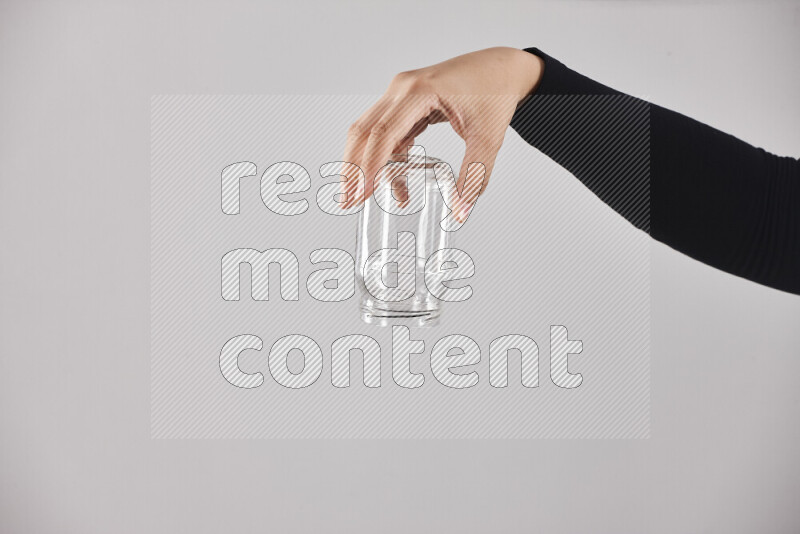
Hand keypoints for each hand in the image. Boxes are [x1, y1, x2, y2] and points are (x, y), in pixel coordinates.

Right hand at [341, 46, 543, 220]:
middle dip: (353, 168)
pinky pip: (386, 131)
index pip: (383, 133)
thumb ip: (474, 176)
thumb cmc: (496, 91)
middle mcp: (402, 89)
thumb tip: (461, 211)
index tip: (360, 193)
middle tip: (349, 201)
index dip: (368, 166)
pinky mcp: (405, 102)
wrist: (503, 68)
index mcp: (420, 91)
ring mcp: (400, 93)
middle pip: (363, 131)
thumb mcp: (488, 138)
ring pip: (369, 131)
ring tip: (367, 196)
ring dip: (366, 164)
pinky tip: (395, 181)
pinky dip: (386, 157)